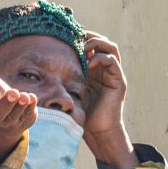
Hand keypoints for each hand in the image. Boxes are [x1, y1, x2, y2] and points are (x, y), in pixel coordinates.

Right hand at [0, 70, 37, 168]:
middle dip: (7, 103)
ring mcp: (9, 123)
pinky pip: (27, 118)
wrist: (4, 107)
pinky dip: (31, 109)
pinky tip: (32, 98)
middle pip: (0, 114)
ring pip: (14, 117)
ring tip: (25, 96)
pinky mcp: (23, 122)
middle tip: (13, 92)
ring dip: (20, 106)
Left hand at [80, 35, 135, 167]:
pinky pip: (113, 61)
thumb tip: (48, 64)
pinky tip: (89, 63)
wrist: (98, 131)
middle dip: (90, 37)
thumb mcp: (72, 89)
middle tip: (77, 40)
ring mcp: (114, 74)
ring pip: (111, 48)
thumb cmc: (83, 113)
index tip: (70, 36)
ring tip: (84, 49)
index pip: (94, 44)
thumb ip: (68, 76)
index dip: (84, 37)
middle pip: (104, 42)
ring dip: (97, 44)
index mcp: (96, 69)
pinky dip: (101, 58)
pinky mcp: (119, 81)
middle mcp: (107, 69)